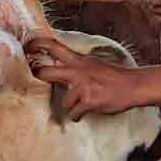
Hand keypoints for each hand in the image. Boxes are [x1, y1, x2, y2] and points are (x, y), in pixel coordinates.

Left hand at [24, 38, 141, 121]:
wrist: (133, 86)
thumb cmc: (113, 76)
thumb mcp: (92, 64)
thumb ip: (75, 65)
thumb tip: (58, 68)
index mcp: (78, 60)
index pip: (54, 47)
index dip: (38, 44)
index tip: (27, 46)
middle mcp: (76, 71)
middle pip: (45, 73)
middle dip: (37, 76)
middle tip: (35, 77)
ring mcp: (81, 86)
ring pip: (64, 101)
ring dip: (72, 105)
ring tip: (85, 102)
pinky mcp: (87, 101)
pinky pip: (74, 113)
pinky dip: (78, 115)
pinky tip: (86, 111)